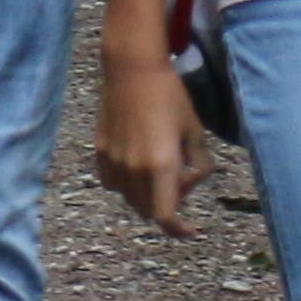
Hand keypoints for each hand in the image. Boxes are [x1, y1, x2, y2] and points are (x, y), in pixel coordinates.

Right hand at [97, 48, 207, 234]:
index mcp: (162, 165)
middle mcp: (134, 169)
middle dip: (167, 206)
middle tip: (180, 182)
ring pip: (130, 199)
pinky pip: (113, 183)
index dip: (179, 230)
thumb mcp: (196, 132)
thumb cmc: (171, 98)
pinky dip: (127, 184)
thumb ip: (199, 166)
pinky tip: (136, 163)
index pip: (166, 216)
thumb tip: (188, 183)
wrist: (132, 70)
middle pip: (148, 211)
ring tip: (158, 170)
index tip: (191, 230)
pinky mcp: (100, 152)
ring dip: (147, 196)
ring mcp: (114, 161)